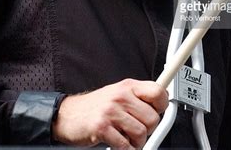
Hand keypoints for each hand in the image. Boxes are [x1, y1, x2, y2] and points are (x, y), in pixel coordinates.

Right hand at [52, 78, 168, 148]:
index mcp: (127, 86)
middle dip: (147, 130)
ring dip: (136, 142)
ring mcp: (111, 111)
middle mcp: (120, 96)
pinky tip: (119, 144)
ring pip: (141, 133)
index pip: (157, 92)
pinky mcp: (102, 127)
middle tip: (137, 130)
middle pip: (152, 118)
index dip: (162, 105)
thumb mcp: (118, 94)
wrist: (68, 115)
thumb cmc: (95, 106)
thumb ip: (138, 97)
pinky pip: (126, 146)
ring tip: (126, 137)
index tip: (158, 112)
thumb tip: (161, 102)